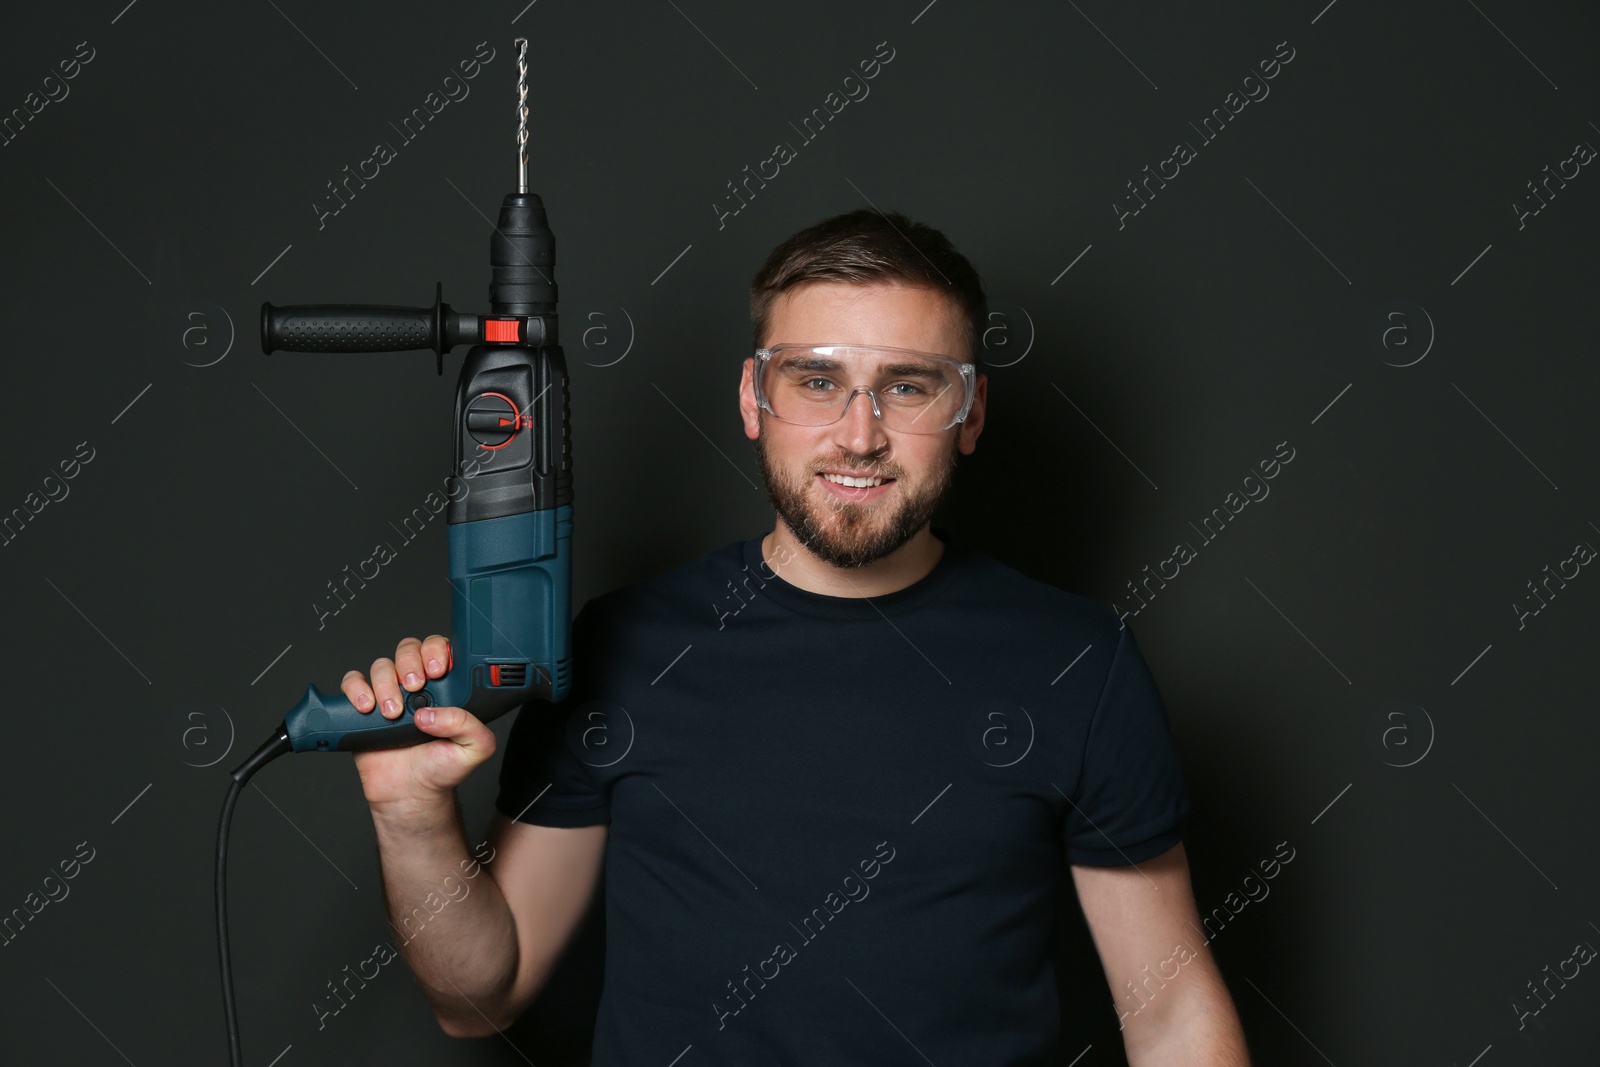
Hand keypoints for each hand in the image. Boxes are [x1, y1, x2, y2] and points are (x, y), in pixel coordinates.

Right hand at [339, 634, 496, 816]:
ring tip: (393, 713)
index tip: (436, 670)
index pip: (441, 649)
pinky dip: (355, 689)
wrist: (411, 794)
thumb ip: (468, 726)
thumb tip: (431, 713)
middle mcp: (417, 685)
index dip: (437, 651)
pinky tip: (366, 708)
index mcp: (447, 687)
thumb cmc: (442, 768)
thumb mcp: (473, 749)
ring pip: (381, 665)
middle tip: (414, 686)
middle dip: (409, 662)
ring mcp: (390, 693)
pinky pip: (352, 682)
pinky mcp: (364, 707)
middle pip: (408, 649)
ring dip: (384, 684)